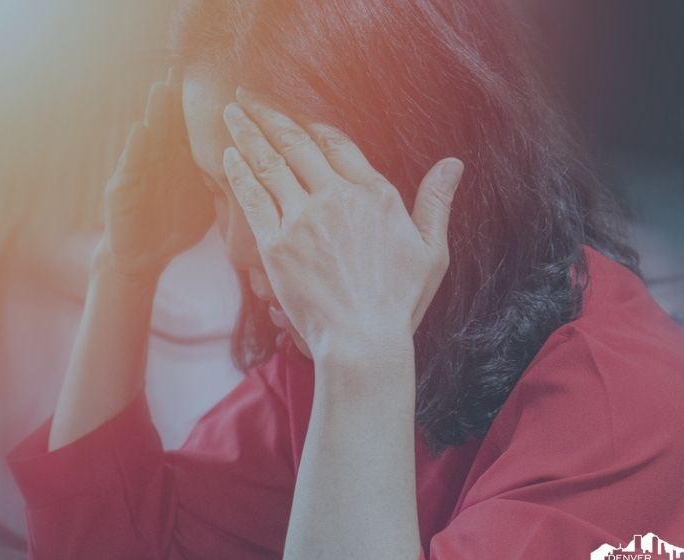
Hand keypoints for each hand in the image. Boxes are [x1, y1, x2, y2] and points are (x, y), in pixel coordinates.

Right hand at [97, 69, 213, 279]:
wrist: (144, 257)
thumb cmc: (176, 227)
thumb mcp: (207, 201)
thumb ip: (226, 182)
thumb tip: (264, 169)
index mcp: (181, 161)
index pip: (192, 127)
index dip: (202, 105)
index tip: (215, 77)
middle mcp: (160, 160)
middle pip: (170, 123)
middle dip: (176, 97)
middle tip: (185, 67)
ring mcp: (139, 171)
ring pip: (149, 137)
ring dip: (154, 113)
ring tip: (161, 88)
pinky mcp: (121, 189)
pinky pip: (130, 166)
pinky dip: (135, 148)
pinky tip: (140, 130)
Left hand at [221, 88, 463, 357]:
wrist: (362, 341)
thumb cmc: (399, 302)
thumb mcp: (431, 250)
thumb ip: (436, 202)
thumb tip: (453, 164)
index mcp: (373, 194)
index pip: (336, 143)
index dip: (310, 123)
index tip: (293, 111)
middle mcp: (336, 197)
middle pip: (296, 143)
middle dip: (269, 115)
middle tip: (248, 95)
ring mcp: (303, 219)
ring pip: (270, 164)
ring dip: (248, 134)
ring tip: (232, 112)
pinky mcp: (276, 244)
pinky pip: (254, 198)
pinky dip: (240, 172)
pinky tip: (229, 155)